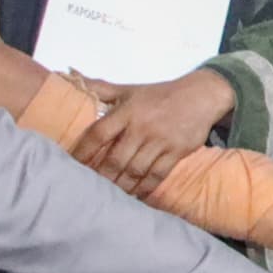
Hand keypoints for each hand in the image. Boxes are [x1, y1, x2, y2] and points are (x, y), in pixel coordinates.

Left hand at [72, 67, 238, 194]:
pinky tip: (134, 195)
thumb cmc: (159, 95)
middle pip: (116, 159)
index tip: (72, 165)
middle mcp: (142, 127)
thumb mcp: (129, 89)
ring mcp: (160, 141)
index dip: (83, 151)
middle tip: (89, 190)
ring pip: (135, 170)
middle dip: (101, 177)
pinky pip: (157, 176)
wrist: (201, 96)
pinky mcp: (176, 152)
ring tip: (109, 197)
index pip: (99, 133)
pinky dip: (144, 188)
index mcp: (127, 110)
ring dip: (121, 186)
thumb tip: (71, 75)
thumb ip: (100, 88)